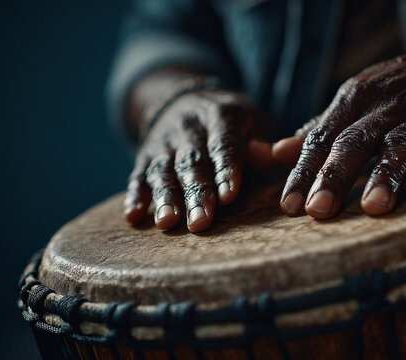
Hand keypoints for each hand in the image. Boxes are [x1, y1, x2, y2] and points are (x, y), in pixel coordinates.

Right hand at [124, 89, 271, 231]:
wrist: (187, 100)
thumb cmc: (232, 123)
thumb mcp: (252, 122)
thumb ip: (261, 143)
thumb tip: (271, 155)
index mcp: (220, 115)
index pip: (223, 144)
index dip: (225, 170)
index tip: (228, 197)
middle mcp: (188, 127)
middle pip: (192, 162)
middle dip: (196, 193)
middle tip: (200, 222)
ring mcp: (163, 142)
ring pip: (163, 170)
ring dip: (165, 197)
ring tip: (167, 222)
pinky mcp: (145, 156)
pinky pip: (138, 175)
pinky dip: (135, 195)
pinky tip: (134, 215)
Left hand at [273, 41, 405, 217]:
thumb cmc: (394, 93)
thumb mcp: (352, 103)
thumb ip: (317, 131)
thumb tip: (273, 154)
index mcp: (351, 103)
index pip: (320, 140)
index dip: (303, 172)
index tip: (288, 207)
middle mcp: (382, 108)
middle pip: (354, 142)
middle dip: (335, 176)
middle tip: (318, 210)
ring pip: (400, 145)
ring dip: (386, 176)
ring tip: (374, 207)